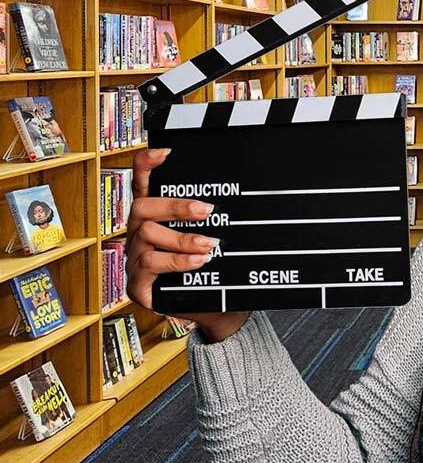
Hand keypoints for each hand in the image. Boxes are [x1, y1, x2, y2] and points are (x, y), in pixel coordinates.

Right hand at [126, 148, 249, 341]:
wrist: (218, 309)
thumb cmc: (215, 268)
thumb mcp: (216, 236)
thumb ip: (215, 218)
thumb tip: (247, 194)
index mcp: (154, 217)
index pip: (142, 184)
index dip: (146, 166)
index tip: (165, 153)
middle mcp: (138, 234)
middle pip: (141, 208)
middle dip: (175, 206)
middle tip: (207, 210)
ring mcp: (135, 259)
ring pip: (146, 235)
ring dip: (182, 238)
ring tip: (209, 245)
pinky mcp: (138, 285)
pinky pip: (148, 264)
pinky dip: (175, 261)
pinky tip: (197, 262)